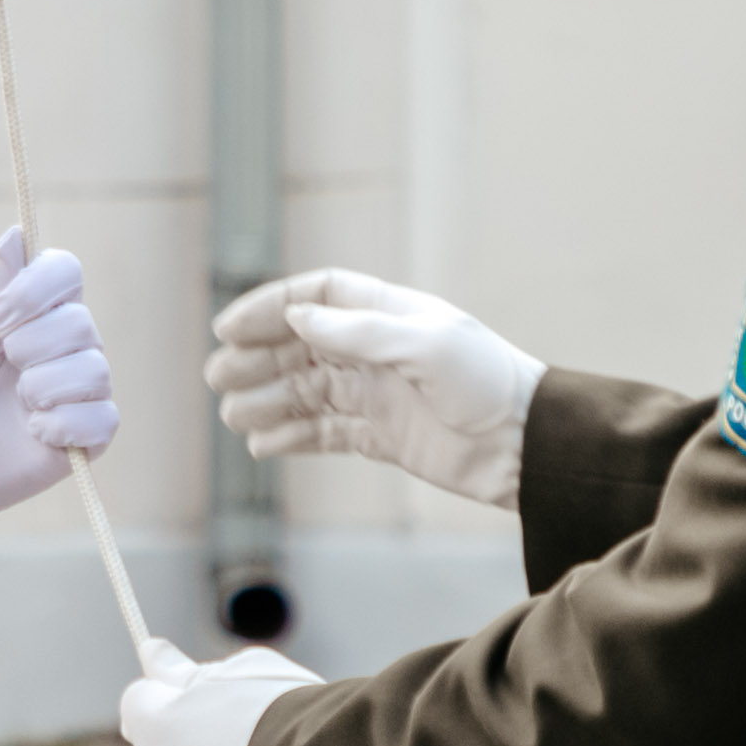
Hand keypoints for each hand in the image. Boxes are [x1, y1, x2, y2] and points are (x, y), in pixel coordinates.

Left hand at [0, 228, 121, 541]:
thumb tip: (14, 236)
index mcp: (42, 308)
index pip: (66, 270)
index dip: (34, 291)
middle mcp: (72, 342)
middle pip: (80, 323)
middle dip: (28, 347)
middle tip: (3, 365)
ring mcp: (84, 388)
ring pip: (93, 370)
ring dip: (41, 388)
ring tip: (17, 403)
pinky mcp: (89, 434)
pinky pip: (101, 419)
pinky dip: (60, 425)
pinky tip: (33, 431)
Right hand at [205, 269, 543, 509]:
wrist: (527, 446)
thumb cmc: (486, 384)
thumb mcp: (424, 346)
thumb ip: (358, 332)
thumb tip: (297, 318)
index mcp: (388, 315)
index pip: (316, 298)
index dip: (270, 308)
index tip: (229, 329)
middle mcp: (377, 351)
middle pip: (300, 346)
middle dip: (256, 360)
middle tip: (218, 379)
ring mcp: (377, 394)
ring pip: (305, 392)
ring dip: (267, 401)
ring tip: (235, 417)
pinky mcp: (382, 437)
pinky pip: (325, 433)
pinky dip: (292, 438)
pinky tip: (263, 447)